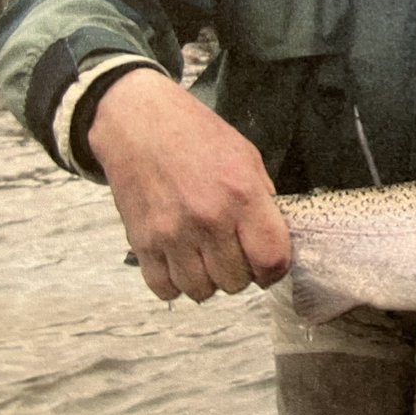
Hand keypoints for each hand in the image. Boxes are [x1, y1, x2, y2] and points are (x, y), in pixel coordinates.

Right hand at [88, 68, 290, 302]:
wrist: (140, 123)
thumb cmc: (195, 135)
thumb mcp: (246, 156)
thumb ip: (263, 199)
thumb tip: (273, 237)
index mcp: (242, 194)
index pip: (272, 259)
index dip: (275, 269)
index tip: (269, 264)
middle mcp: (208, 219)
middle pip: (237, 282)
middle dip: (240, 272)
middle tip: (233, 252)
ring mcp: (173, 234)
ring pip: (201, 291)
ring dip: (208, 280)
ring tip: (206, 255)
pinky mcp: (142, 243)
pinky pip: (165, 289)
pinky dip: (175, 282)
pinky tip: (180, 260)